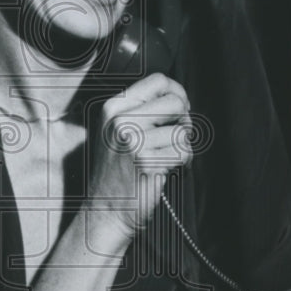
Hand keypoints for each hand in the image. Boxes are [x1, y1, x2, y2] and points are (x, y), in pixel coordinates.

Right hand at [86, 73, 193, 245]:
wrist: (106, 210)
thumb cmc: (118, 171)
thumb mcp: (117, 131)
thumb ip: (142, 110)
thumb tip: (179, 97)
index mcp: (113, 107)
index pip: (158, 80)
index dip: (177, 92)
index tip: (179, 110)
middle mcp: (120, 120)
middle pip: (175, 101)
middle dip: (185, 120)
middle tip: (177, 136)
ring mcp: (132, 141)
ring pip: (183, 130)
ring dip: (183, 145)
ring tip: (169, 156)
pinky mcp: (146, 162)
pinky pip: (184, 151)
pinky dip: (184, 162)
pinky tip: (169, 168)